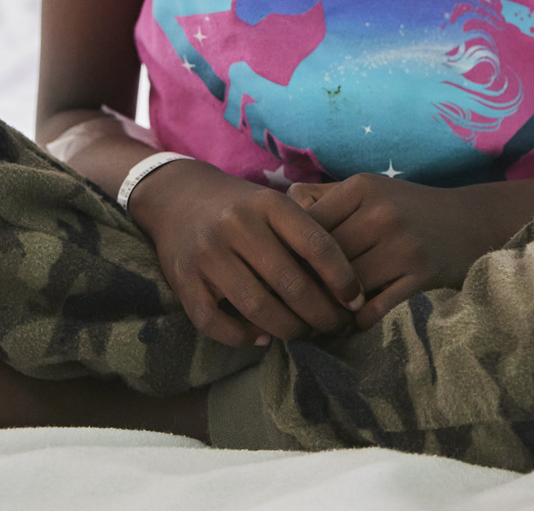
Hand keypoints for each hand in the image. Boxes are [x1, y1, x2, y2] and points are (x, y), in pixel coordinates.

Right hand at [129, 161, 366, 347]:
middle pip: (291, 284)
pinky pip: (216, 323)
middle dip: (321, 314)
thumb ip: (305, 235)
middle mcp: (237, 225)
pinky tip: (262, 338)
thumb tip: (346, 289)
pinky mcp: (183, 280)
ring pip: (258, 308)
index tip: (356, 301)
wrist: (177, 196)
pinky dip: (244, 338)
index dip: (342, 278)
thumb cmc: (241, 207)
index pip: (316, 245)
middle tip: (334, 326)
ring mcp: (207, 253)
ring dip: (288, 330)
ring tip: (303, 333)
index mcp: (268, 204)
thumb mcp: (274, 205)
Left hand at [288, 174, 497, 329]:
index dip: (292, 250)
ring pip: (347, 284)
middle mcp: (382, 213)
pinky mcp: (421, 276)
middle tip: (292, 300)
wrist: (469, 223)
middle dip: (308, 281)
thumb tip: (280, 206)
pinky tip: (353, 319)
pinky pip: (375, 307)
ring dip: (331, 304)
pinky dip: (359, 319)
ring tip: (318, 314)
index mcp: (362, 187)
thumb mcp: (370, 189)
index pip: (310, 224)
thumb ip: (325, 196)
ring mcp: (404, 246)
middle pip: (326, 257)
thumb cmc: (408, 207)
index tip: (282, 268)